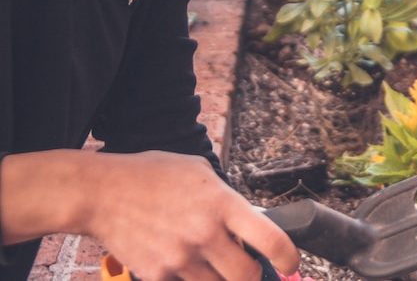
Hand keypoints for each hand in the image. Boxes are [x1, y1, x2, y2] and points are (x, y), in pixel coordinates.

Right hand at [84, 151, 298, 279]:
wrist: (101, 193)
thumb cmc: (151, 176)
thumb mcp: (199, 172)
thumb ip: (226, 198)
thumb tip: (248, 222)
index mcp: (221, 204)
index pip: (270, 239)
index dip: (288, 258)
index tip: (290, 264)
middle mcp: (205, 234)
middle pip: (247, 276)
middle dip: (252, 274)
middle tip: (246, 265)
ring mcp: (180, 258)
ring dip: (220, 277)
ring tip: (207, 257)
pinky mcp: (158, 276)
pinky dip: (191, 279)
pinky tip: (180, 259)